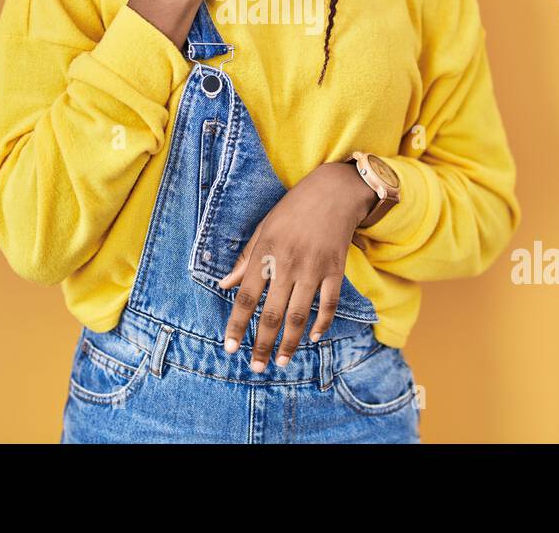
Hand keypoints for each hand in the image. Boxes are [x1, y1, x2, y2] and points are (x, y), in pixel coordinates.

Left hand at [217, 162, 375, 370]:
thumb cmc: (293, 209)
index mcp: (265, 253)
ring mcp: (313, 268)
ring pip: (299, 316)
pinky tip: (314, 338)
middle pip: (272, 314)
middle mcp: (287, 264)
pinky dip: (322, 323)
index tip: (230, 348)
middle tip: (256, 366)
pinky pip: (328, 304)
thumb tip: (224, 285)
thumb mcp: (263, 228)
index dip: (236, 325)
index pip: (245, 297)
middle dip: (262, 344)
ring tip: (282, 362)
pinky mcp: (335, 270)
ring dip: (289, 343)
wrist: (333, 192)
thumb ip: (245, 259)